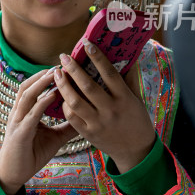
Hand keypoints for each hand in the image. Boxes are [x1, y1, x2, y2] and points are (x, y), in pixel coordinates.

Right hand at [0, 68, 77, 194]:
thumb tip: (86, 118)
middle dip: (42, 74)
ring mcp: (17, 122)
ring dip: (41, 82)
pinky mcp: (20, 133)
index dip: (44, 77)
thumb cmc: (31, 154)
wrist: (13, 174)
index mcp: (24, 112)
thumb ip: (67, 127)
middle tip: (60, 64)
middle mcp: (18, 113)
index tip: (62, 68)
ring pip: (27, 95)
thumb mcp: (54, 138)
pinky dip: (42, 102)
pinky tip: (53, 95)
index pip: (32, 89)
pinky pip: (31, 114)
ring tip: (55, 73)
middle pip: (27, 86)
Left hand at [54, 38, 155, 172]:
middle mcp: (110, 110)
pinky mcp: (88, 134)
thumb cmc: (137, 119)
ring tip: (57, 73)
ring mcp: (98, 123)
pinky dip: (64, 104)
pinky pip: (71, 117)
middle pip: (87, 86)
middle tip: (64, 57)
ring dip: (63, 85)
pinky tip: (61, 94)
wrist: (136, 151)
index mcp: (125, 99)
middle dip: (73, 69)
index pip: (109, 74)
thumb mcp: (137, 98)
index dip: (98, 58)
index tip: (87, 44)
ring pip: (75, 101)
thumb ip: (130, 79)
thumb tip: (126, 55)